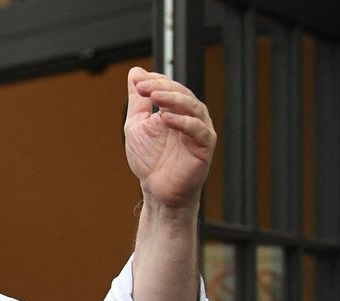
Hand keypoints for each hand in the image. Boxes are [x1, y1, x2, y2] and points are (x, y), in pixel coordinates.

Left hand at [124, 67, 216, 209]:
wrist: (156, 189)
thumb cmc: (149, 159)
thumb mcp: (137, 124)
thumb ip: (137, 100)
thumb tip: (135, 72)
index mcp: (175, 110)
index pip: (169, 87)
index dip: (155, 81)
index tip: (137, 81)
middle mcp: (190, 117)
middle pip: (182, 94)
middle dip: (162, 87)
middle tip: (144, 87)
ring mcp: (199, 131)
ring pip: (193, 107)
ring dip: (174, 99)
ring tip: (155, 96)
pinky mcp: (204, 147)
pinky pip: (198, 131)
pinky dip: (184, 122)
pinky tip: (166, 118)